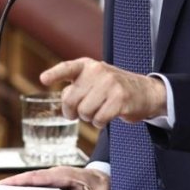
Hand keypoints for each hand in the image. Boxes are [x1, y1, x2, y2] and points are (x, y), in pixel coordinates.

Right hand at [0, 166, 109, 189]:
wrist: (106, 180)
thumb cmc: (101, 188)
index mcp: (64, 175)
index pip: (38, 177)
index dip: (21, 181)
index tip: (6, 185)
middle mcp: (55, 173)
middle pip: (30, 178)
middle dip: (12, 183)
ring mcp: (53, 177)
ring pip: (31, 181)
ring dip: (16, 187)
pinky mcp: (52, 182)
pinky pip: (36, 185)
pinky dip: (24, 189)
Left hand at [41, 57, 166, 127]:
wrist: (145, 91)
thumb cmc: (114, 88)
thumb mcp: (94, 80)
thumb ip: (78, 86)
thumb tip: (65, 100)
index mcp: (88, 66)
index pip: (67, 68)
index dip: (54, 74)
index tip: (44, 79)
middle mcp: (98, 72)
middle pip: (71, 99)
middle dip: (73, 111)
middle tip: (80, 113)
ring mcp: (110, 84)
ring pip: (84, 112)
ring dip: (89, 118)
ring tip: (99, 110)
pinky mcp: (120, 99)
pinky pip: (99, 119)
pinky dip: (100, 123)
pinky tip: (107, 115)